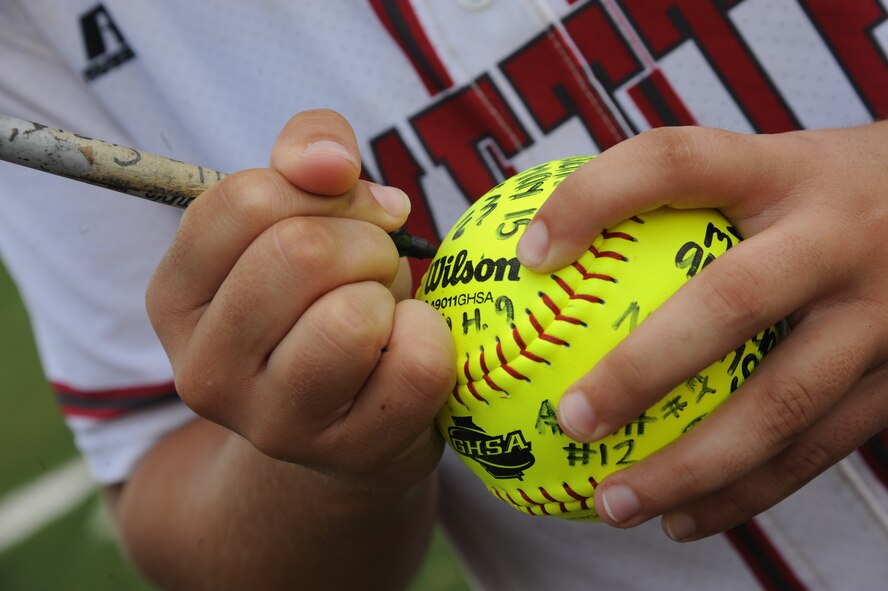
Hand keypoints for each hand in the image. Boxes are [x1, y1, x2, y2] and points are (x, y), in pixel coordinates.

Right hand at [146, 109, 455, 490]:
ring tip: (380, 310)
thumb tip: (329, 160)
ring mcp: (274, 424)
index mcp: (174, 298)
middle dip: (363, 241)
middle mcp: (205, 370)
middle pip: (299, 255)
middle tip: (374, 264)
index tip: (351, 208)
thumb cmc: (323, 302)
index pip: (243, 202)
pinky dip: (431, 335)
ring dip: (387, 293)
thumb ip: (305, 154)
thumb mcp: (301, 218)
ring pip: (351, 319)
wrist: (349, 417)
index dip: (320, 187)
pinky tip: (407, 347)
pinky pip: (418, 363)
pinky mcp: (350, 452)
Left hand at [516, 122, 887, 539]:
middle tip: (570, 419)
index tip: (531, 253)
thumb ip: (685, 191)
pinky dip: (746, 495)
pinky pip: (817, 450)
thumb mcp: (774, 163)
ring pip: (783, 405)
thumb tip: (552, 234)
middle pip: (732, 302)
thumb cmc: (835, 191)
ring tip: (613, 502)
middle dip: (643, 368)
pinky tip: (685, 519)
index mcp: (785, 171)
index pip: (676, 162)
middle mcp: (838, 238)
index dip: (597, 197)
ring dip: (691, 467)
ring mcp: (881, 316)